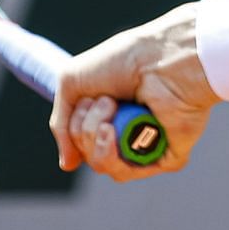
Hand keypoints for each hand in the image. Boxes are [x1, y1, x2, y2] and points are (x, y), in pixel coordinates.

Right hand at [48, 4, 220, 182]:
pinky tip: (118, 130)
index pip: (81, 141)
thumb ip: (61, 126)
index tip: (87, 99)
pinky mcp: (167, 155)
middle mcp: (130, 130)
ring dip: (97, 138)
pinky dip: (116, 153)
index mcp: (111, 113)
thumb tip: (68, 165)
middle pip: (89, 155)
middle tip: (106, 100)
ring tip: (112, 108)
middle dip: (86, 130)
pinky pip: (131, 172)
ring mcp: (149, 144)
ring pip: (106, 167)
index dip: (74, 126)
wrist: (160, 57)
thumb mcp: (71, 83)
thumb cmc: (123, 60)